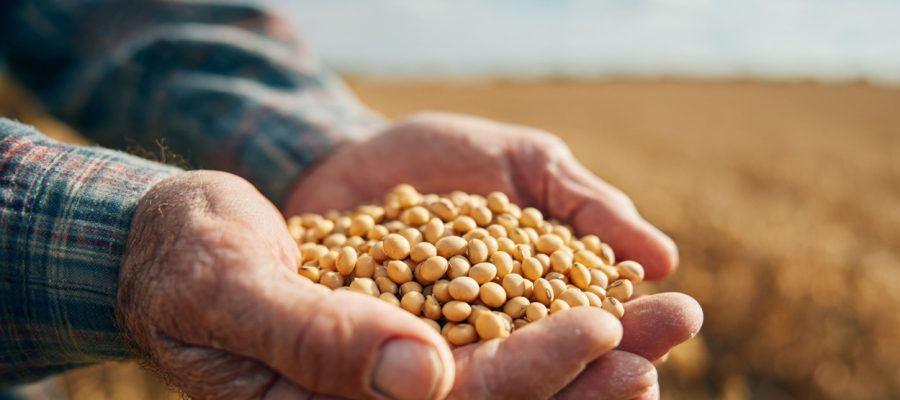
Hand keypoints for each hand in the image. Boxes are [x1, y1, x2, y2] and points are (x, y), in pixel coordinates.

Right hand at [118, 170, 700, 399]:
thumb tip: (422, 375)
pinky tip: (609, 292)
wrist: (180, 237)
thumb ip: (315, 338)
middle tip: (673, 326)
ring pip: (510, 369)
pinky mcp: (411, 335)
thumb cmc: (188, 261)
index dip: (532, 374)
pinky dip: (551, 313)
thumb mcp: (234, 289)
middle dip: (593, 371)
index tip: (601, 328)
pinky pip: (493, 332)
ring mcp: (398, 375)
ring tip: (668, 314)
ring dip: (593, 346)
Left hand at [283, 112, 702, 397]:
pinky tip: (449, 371)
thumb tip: (663, 259)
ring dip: (545, 386)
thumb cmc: (449, 161)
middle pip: (559, 375)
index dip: (641, 329)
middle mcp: (496, 341)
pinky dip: (434, 375)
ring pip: (495, 389)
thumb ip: (585, 206)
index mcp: (542, 303)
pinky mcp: (382, 355)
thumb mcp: (526, 164)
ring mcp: (440, 355)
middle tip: (642, 370)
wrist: (351, 157)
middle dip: (604, 375)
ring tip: (576, 374)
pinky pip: (410, 371)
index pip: (602, 332)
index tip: (681, 316)